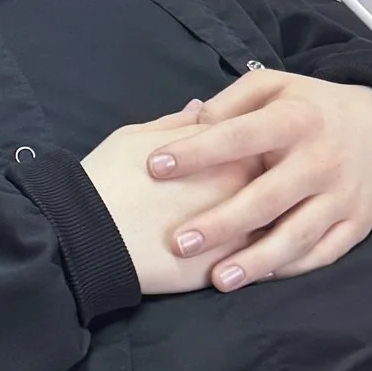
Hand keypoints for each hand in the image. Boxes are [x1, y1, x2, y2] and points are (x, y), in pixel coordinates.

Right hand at [82, 122, 263, 296]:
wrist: (93, 235)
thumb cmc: (109, 178)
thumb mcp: (137, 136)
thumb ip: (178, 123)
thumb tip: (201, 109)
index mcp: (220, 146)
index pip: (257, 136)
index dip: (255, 141)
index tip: (251, 146)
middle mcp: (241, 182)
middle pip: (278, 176)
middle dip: (276, 178)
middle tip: (268, 183)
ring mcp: (243, 223)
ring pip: (279, 220)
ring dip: (277, 219)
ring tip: (268, 221)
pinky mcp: (234, 261)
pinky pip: (267, 257)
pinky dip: (268, 254)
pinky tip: (260, 254)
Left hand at [136, 72, 371, 290]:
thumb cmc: (312, 108)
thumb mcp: (276, 85)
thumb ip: (232, 101)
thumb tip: (191, 124)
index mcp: (294, 119)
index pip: (239, 136)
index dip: (196, 152)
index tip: (154, 167)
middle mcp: (319, 160)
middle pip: (267, 198)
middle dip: (221, 223)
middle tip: (177, 244)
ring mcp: (341, 196)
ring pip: (296, 235)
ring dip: (256, 261)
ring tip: (216, 280)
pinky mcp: (357, 224)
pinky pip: (322, 253)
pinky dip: (290, 268)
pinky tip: (257, 277)